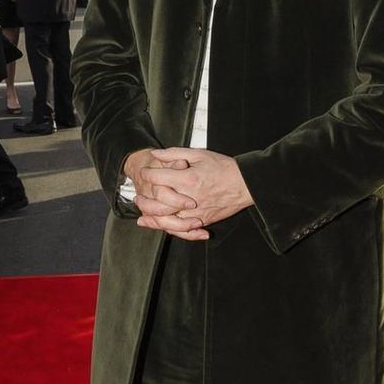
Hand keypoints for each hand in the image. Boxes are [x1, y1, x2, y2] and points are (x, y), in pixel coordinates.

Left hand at [135, 147, 252, 238]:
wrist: (245, 183)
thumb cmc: (224, 168)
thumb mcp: (199, 154)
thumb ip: (175, 154)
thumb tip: (156, 155)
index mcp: (188, 179)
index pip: (158, 178)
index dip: (148, 174)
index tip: (144, 172)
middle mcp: (190, 198)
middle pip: (158, 203)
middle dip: (144, 200)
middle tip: (138, 196)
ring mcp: (196, 212)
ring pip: (167, 220)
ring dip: (152, 217)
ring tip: (143, 213)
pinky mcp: (202, 221)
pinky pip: (181, 229)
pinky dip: (168, 228)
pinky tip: (159, 225)